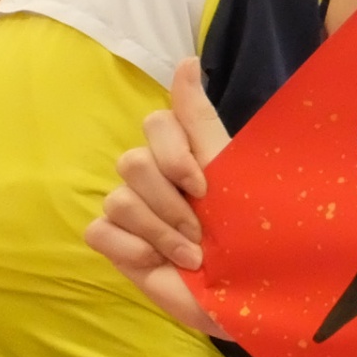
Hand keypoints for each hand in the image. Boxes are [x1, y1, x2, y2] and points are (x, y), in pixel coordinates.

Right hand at [82, 58, 231, 338]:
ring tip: (195, 255)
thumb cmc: (256, 236)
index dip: (174, 151)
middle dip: (172, 201)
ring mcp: (134, 210)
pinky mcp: (117, 243)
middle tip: (205, 229)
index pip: (157, 122)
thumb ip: (204, 121)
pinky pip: (100, 230)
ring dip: (163, 232)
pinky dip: (134, 249)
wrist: (254, 296)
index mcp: (189, 155)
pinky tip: (162, 264)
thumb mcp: (238, 174)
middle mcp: (157, 178)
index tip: (204, 183)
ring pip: (119, 198)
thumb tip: (187, 60)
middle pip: (133, 161)